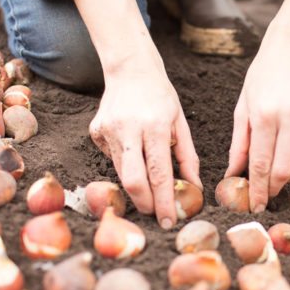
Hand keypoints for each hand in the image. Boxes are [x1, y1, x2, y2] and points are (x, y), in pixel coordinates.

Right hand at [89, 49, 200, 228]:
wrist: (130, 69)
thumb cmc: (161, 96)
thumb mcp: (180, 123)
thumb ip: (187, 157)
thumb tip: (194, 188)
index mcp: (154, 126)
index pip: (159, 173)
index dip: (164, 201)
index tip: (169, 221)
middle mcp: (128, 129)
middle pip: (132, 180)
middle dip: (145, 203)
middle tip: (156, 213)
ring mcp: (108, 130)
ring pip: (121, 172)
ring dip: (137, 184)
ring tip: (149, 182)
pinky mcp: (95, 131)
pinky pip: (111, 159)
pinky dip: (125, 163)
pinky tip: (131, 148)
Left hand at [226, 29, 289, 212]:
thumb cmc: (261, 78)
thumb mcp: (242, 108)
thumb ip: (239, 144)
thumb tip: (233, 175)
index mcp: (265, 114)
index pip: (260, 163)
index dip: (257, 189)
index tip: (254, 205)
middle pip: (285, 169)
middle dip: (274, 188)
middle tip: (266, 195)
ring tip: (278, 175)